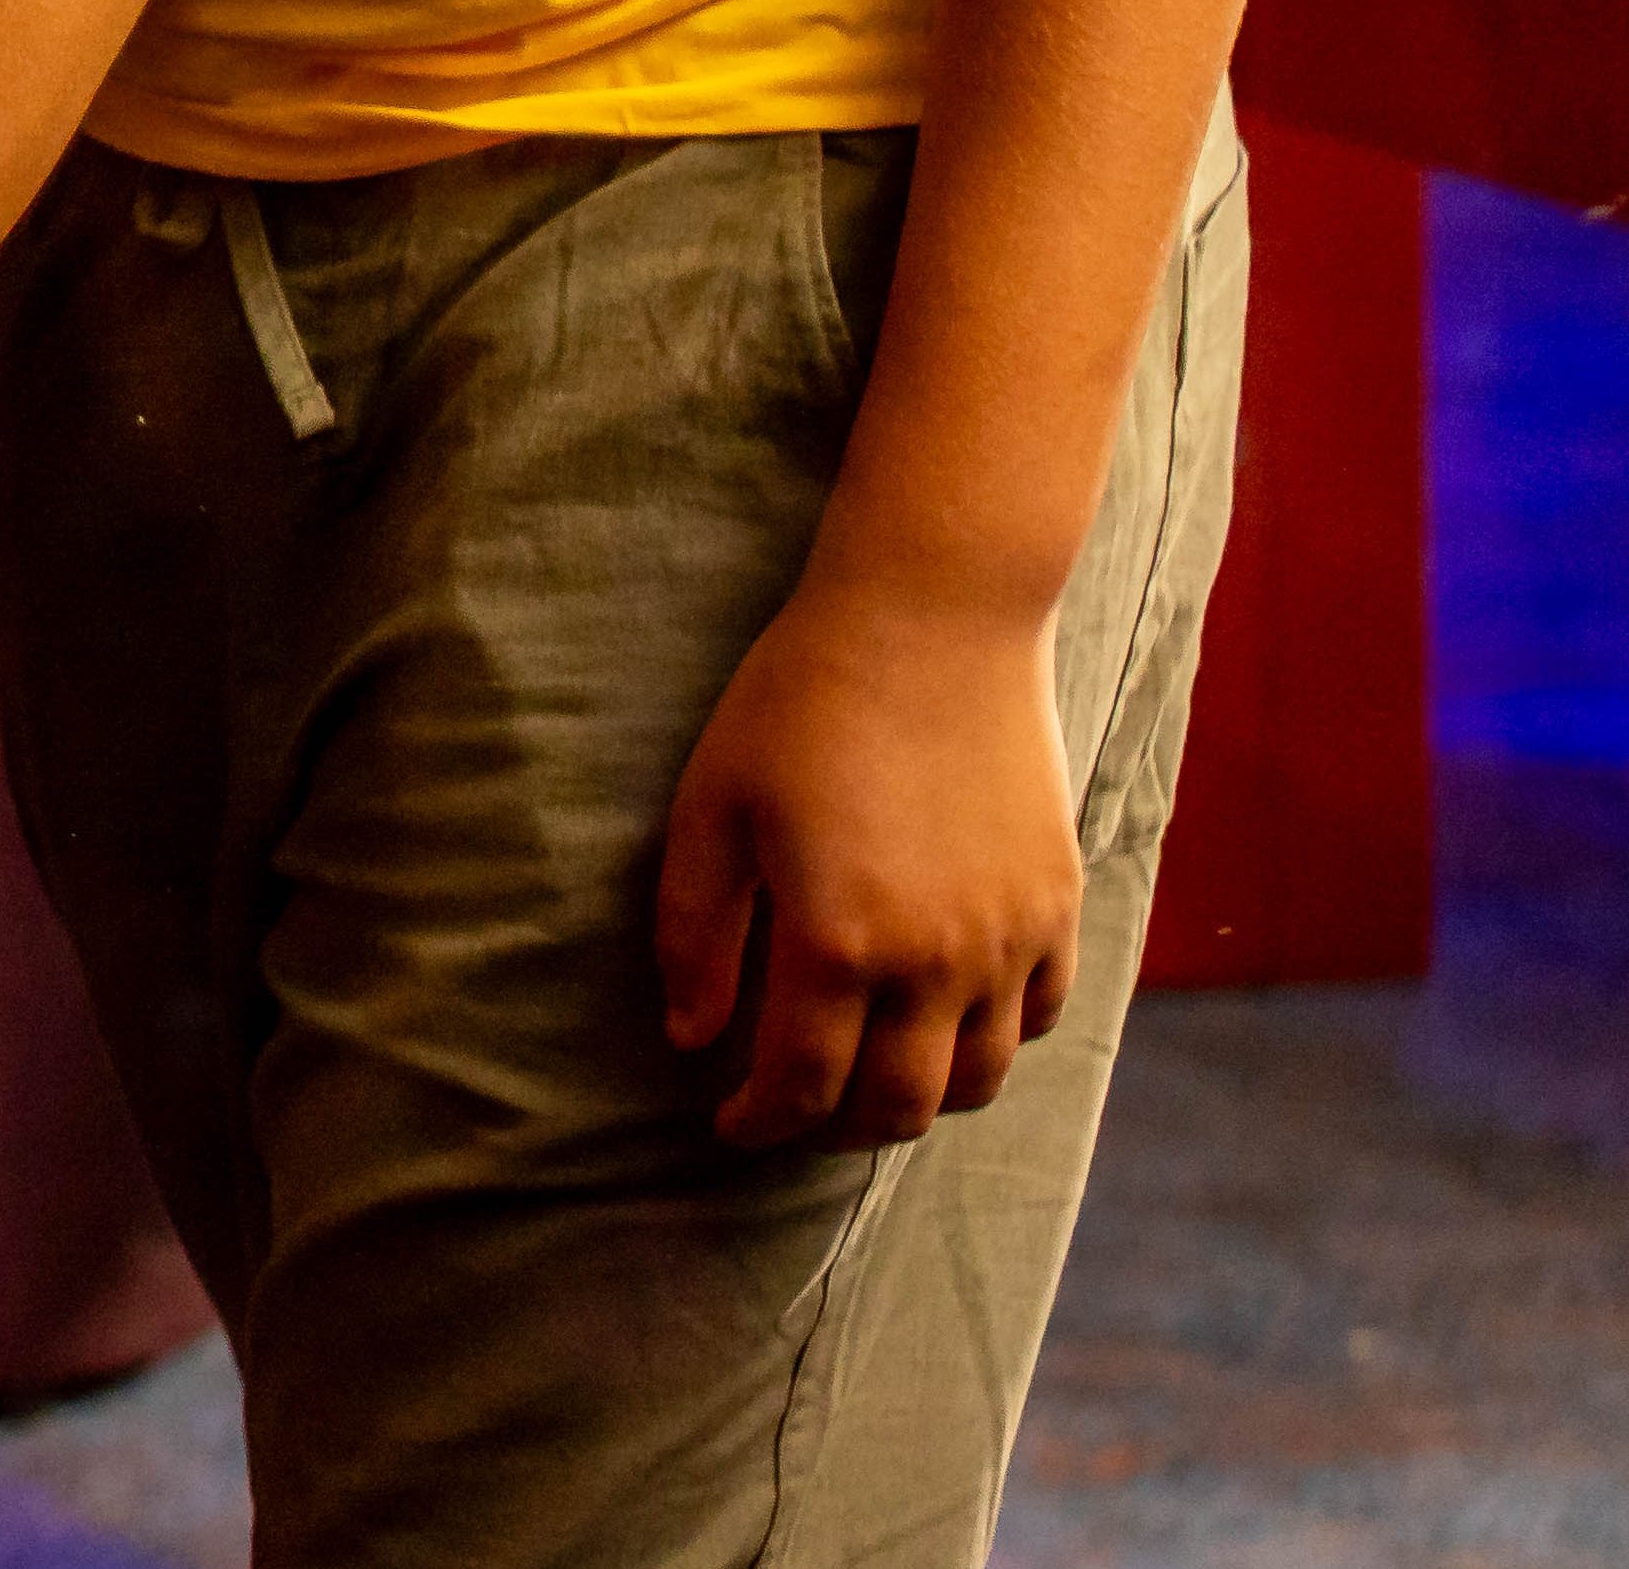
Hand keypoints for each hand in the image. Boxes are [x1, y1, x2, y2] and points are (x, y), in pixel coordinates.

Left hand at [659, 580, 1082, 1146]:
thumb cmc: (800, 702)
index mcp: (839, 941)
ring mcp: (1011, 939)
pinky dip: (994, 1042)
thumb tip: (690, 1035)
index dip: (760, 1120)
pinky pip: (1040, 1016)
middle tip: (795, 1113)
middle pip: (899, 1105)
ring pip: (982, 1078)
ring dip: (921, 1099)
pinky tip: (945, 1022)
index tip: (728, 1122)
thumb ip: (695, 932)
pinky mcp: (1059, 905)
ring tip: (867, 1079)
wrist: (933, 620)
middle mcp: (937, 961)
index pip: (802, 1084)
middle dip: (838, 1129)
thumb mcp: (712, 806)